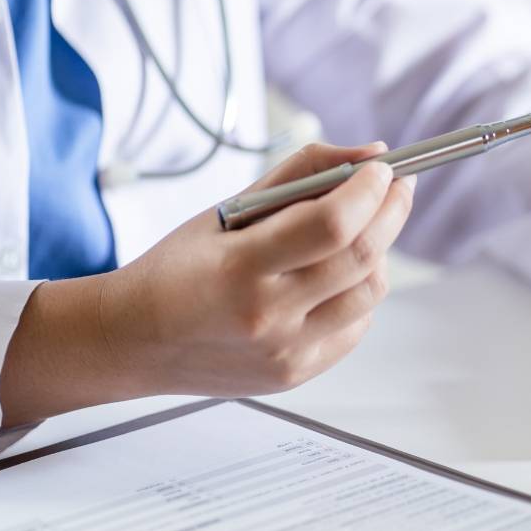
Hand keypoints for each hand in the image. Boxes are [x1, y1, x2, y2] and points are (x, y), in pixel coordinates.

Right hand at [0, 143, 413, 422]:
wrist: (132, 341)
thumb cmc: (179, 268)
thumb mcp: (228, 209)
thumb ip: (302, 174)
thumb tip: (372, 155)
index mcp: (240, 267)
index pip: (333, 224)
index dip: (371, 191)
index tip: (384, 168)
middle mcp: (267, 316)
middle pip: (362, 257)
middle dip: (392, 211)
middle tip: (397, 186)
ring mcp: (285, 352)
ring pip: (370, 292)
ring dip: (378, 252)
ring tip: (361, 231)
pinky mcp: (296, 374)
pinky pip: (356, 326)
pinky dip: (358, 292)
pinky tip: (336, 276)